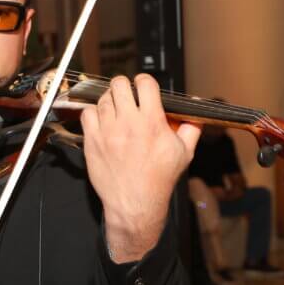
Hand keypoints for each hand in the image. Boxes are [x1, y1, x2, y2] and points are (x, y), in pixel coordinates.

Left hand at [81, 74, 200, 262]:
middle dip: (124, 86)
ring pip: (103, 98)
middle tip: (127, 95)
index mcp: (152, 122)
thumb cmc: (159, 180)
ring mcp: (107, 131)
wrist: (135, 203)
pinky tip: (102, 121)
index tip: (144, 87)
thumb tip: (197, 112)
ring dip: (110, 100)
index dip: (144, 81)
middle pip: (119, 84)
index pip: (145, 83)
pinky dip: (94, 113)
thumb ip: (191, 129)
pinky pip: (87, 114)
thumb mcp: (184, 153)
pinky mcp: (92, 141)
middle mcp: (128, 123)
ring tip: (116, 110)